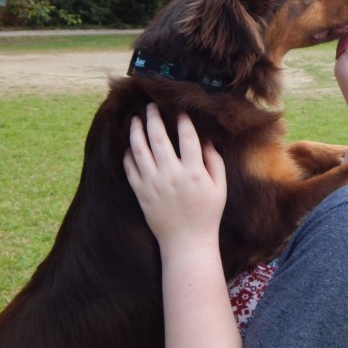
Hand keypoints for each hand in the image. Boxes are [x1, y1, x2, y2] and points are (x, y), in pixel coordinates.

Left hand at [124, 103, 226, 254]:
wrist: (187, 242)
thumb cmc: (207, 214)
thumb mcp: (220, 187)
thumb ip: (214, 161)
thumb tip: (206, 138)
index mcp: (194, 172)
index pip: (188, 138)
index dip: (183, 120)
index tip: (180, 110)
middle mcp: (172, 175)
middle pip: (159, 138)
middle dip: (154, 118)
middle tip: (151, 105)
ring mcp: (153, 184)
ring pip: (140, 150)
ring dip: (136, 131)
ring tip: (136, 119)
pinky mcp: (141, 193)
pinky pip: (130, 168)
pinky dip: (128, 154)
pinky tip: (130, 145)